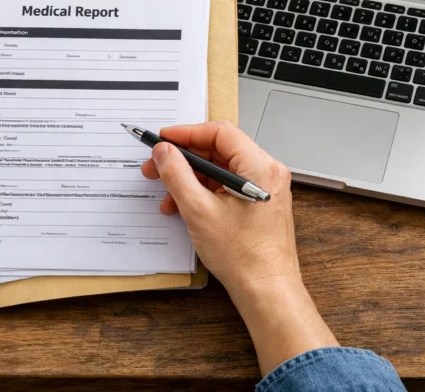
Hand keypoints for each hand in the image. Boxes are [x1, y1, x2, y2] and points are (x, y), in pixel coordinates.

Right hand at [141, 121, 336, 373]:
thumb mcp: (199, 211)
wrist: (266, 290)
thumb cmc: (245, 257)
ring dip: (191, 179)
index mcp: (260, 166)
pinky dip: (204, 192)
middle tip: (157, 166)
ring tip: (167, 194)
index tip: (163, 139)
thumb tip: (165, 152)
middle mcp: (267, 172)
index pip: (219, 132)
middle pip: (219, 150)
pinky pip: (227, 186)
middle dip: (185, 159)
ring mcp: (265, 188)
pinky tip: (183, 207)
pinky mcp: (259, 203)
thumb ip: (177, 175)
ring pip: (221, 170)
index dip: (186, 133)